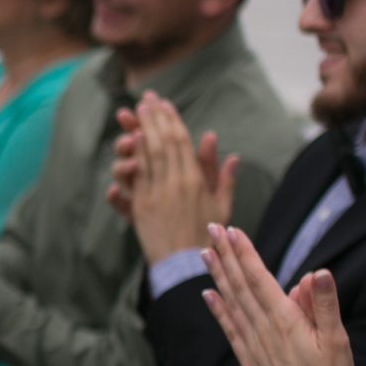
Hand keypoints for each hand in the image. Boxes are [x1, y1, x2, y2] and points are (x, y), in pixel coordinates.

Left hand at [107, 96, 235, 259]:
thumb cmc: (207, 236)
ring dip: (141, 130)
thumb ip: (225, 179)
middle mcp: (175, 182)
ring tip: (135, 111)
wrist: (184, 265)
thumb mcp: (222, 207)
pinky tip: (131, 139)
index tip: (164, 104)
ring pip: (147, 154)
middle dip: (154, 118)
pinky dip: (133, 155)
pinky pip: (136, 175)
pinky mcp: (141, 205)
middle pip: (162, 142)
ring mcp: (156, 193)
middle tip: (146, 99)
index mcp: (195, 180)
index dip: (172, 120)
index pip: (181, 142)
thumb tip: (233, 155)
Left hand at [202, 228, 360, 365]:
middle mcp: (262, 331)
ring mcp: (253, 347)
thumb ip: (324, 305)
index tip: (232, 230)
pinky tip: (208, 296)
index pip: (259, 278)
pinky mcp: (250, 363)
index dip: (245, 253)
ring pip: (231, 303)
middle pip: (240, 285)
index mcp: (284, 321)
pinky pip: (229, 329)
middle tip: (211, 228)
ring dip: (218, 276)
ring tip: (205, 253)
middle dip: (226, 255)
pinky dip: (217, 310)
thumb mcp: (337, 342)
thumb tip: (319, 271)